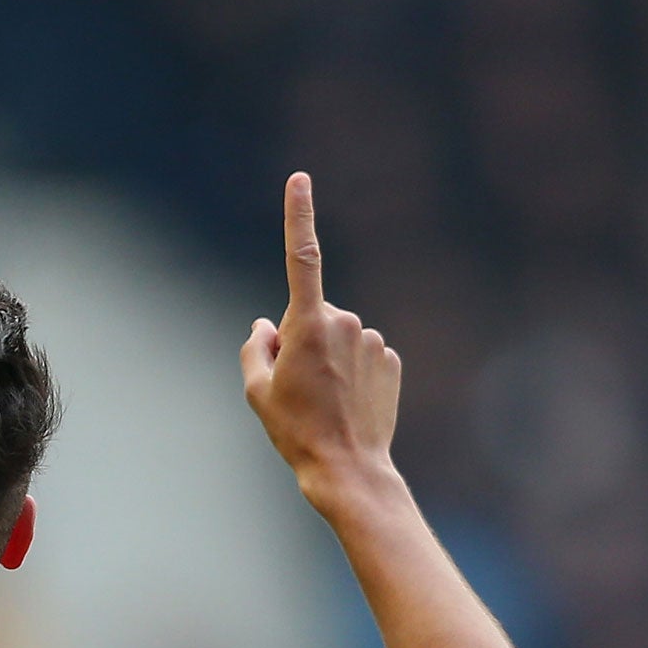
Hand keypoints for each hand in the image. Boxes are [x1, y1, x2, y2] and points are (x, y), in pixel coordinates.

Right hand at [239, 173, 400, 500]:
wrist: (348, 467)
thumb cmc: (295, 430)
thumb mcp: (256, 392)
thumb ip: (256, 347)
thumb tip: (265, 323)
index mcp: (308, 325)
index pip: (300, 258)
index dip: (298, 216)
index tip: (299, 180)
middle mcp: (345, 322)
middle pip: (313, 316)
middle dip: (301, 340)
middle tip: (296, 387)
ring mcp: (373, 341)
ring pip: (340, 338)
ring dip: (328, 360)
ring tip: (324, 402)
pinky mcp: (391, 361)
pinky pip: (362, 357)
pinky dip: (352, 374)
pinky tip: (348, 405)